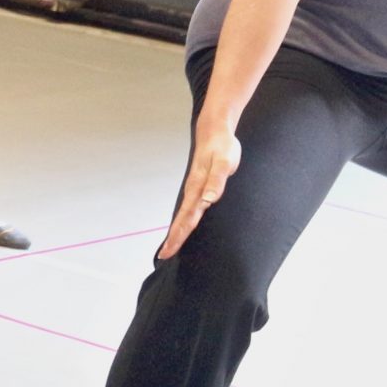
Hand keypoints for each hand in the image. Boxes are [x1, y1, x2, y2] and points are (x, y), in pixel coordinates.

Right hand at [158, 117, 240, 258]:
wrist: (214, 130)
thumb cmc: (222, 146)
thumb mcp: (223, 162)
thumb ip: (216, 181)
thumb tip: (208, 200)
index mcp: (198, 188)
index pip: (187, 218)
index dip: (178, 236)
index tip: (167, 251)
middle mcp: (194, 191)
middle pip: (181, 220)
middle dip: (173, 238)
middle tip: (163, 255)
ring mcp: (195, 189)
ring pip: (184, 215)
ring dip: (177, 231)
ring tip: (170, 245)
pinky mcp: (199, 186)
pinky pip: (190, 208)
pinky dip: (184, 220)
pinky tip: (185, 225)